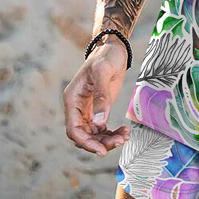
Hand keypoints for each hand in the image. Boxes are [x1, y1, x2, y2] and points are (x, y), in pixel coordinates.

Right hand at [63, 36, 129, 155]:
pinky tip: (125, 131)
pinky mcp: (99, 110)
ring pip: (93, 135)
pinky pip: (102, 129)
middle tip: (120, 141)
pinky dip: (112, 133)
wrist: (114, 49)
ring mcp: (88, 110)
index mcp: (72, 99)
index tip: (102, 150)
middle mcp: (77, 107)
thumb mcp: (103, 73)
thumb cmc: (106, 57)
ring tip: (125, 136)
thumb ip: (101, 97)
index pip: (73, 129)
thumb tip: (99, 123)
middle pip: (84, 135)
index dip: (86, 142)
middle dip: (100, 143)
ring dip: (108, 140)